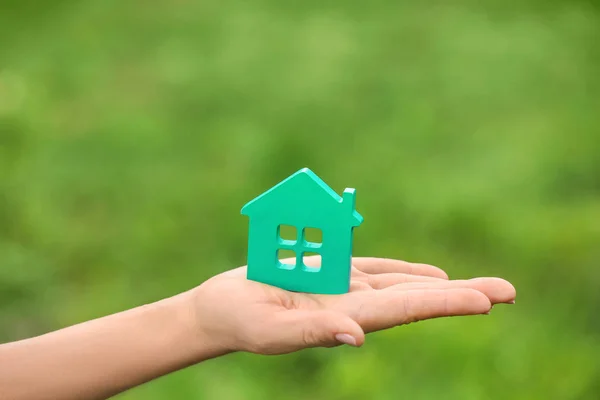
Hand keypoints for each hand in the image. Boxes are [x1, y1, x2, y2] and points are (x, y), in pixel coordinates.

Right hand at [190, 257, 515, 354]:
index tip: (485, 301)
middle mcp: (355, 304)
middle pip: (417, 297)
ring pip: (404, 283)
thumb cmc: (241, 320)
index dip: (445, 303)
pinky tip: (430, 275)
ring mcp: (345, 288)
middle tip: (508, 291)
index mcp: (344, 316)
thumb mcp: (272, 328)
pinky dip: (406, 271)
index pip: (406, 309)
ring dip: (442, 283)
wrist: (223, 309)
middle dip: (462, 294)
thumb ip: (314, 330)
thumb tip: (358, 336)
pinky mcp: (332, 274)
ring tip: (481, 287)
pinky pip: (377, 270)